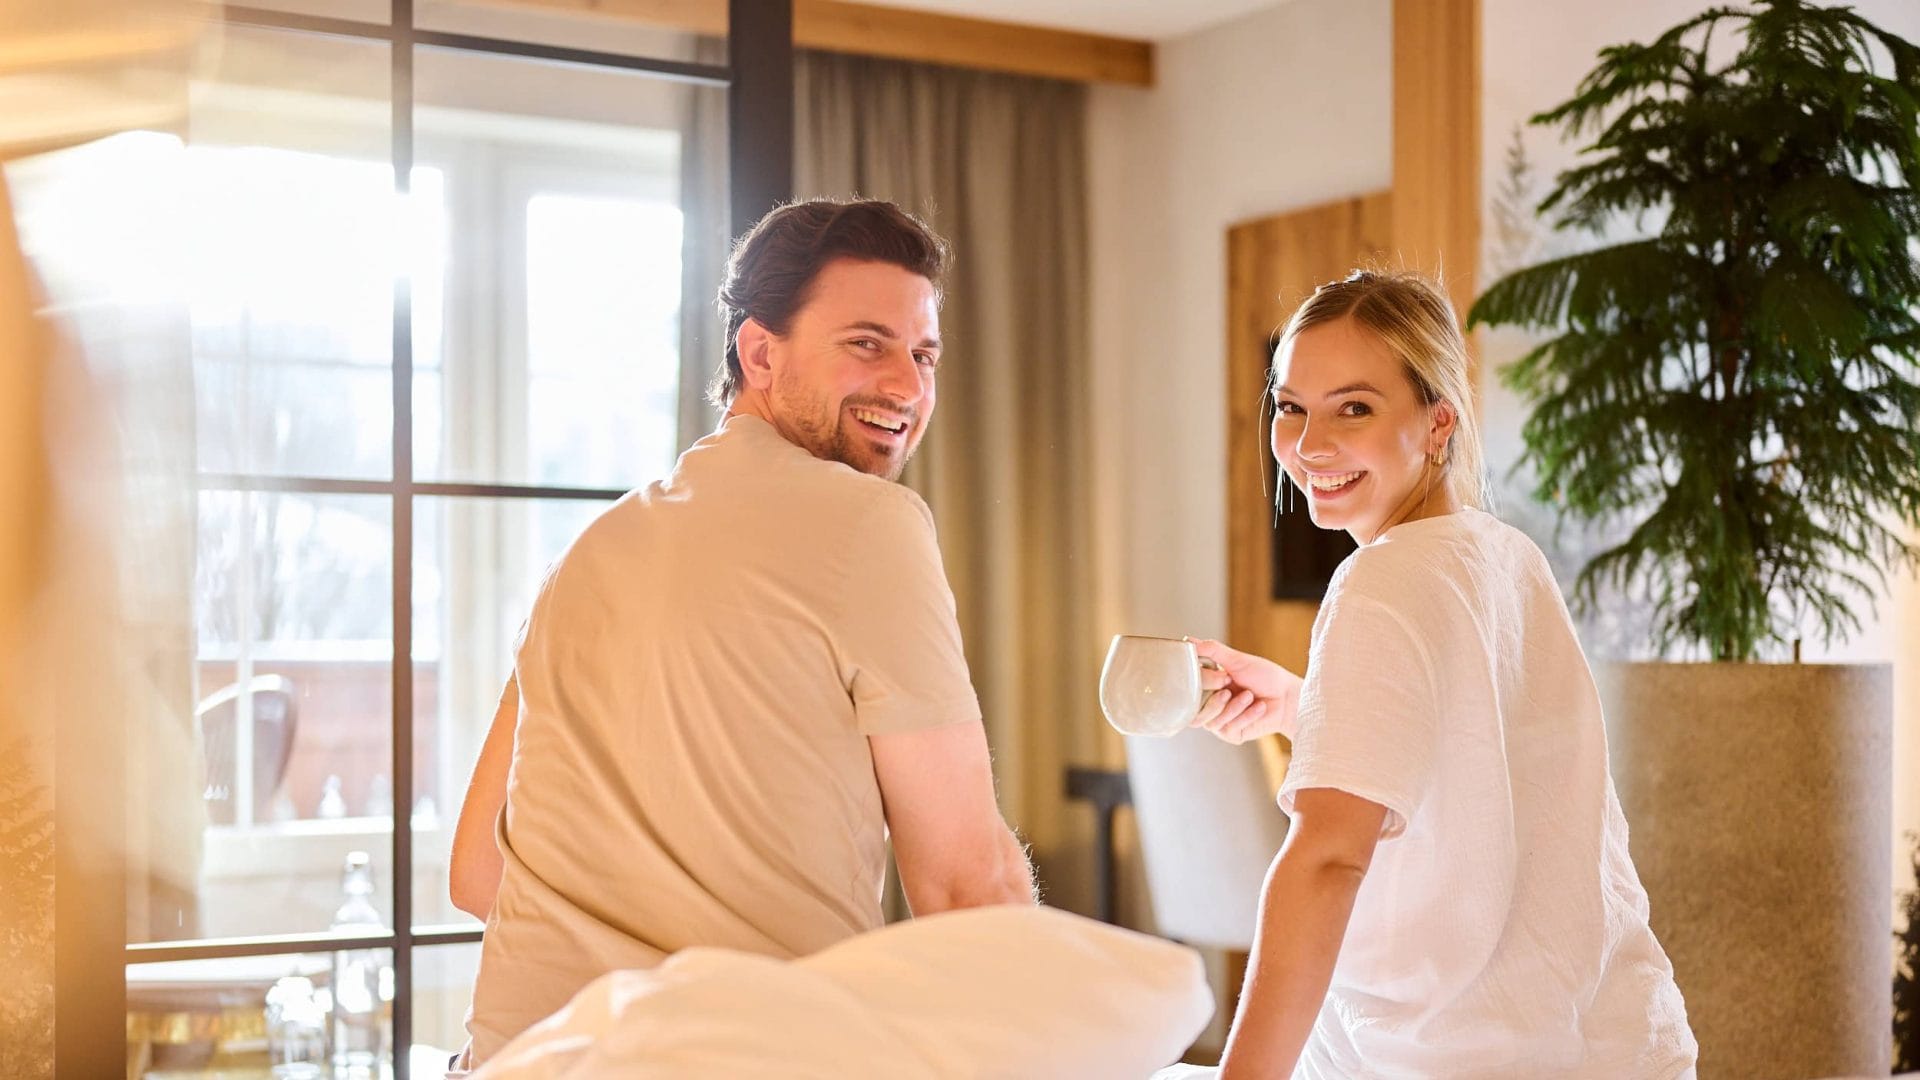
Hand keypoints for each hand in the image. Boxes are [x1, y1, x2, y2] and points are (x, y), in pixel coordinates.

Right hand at [1187, 638, 1301, 743]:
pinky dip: (1245, 716)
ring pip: (1211, 720)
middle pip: (1195, 710)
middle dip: (1214, 699)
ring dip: (1233, 707)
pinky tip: (1259, 707)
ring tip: (1250, 696)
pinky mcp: (1232, 734)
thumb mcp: (1237, 660)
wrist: (1287, 697)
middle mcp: (1210, 705)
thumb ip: (1211, 650)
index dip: (1201, 683)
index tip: (1222, 675)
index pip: (1189, 690)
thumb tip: (1188, 640)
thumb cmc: (1264, 676)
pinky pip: (1228, 728)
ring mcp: (1220, 721)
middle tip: (1229, 687)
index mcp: (1208, 686)